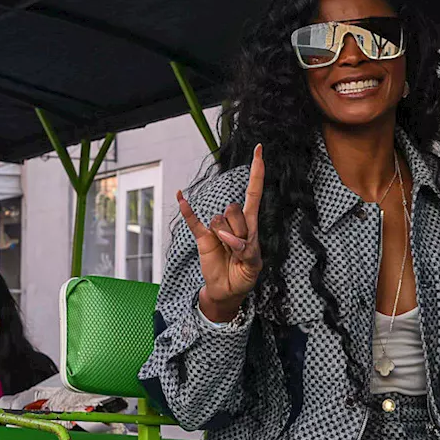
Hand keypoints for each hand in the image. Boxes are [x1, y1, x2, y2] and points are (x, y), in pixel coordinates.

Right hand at [177, 144, 264, 322]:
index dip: (257, 172)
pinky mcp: (203, 237)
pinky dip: (187, 209)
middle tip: (239, 250)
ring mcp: (217, 228)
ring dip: (224, 237)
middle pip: (234, 210)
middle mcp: (234, 221)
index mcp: (251, 224)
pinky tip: (181, 196)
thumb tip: (230, 239)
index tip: (259, 150)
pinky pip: (193, 220)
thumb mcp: (253, 265)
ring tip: (228, 252)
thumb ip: (247, 250)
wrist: (227, 290)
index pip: (253, 192)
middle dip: (237, 231)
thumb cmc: (244, 275)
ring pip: (219, 219)